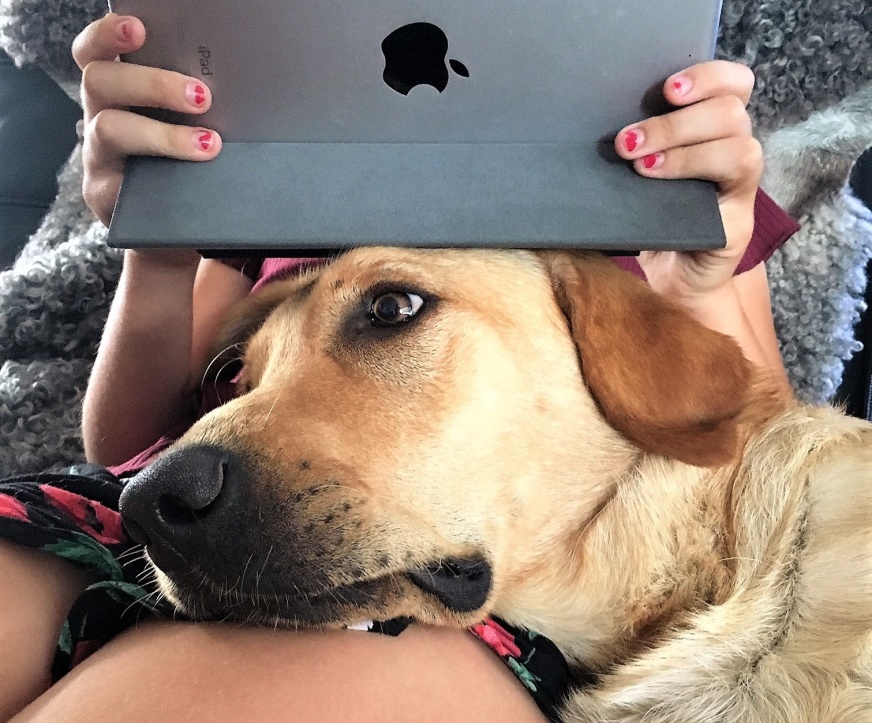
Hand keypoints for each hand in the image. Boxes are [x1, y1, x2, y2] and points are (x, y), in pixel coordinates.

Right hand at [72, 13, 222, 226]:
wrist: (178, 228)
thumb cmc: (191, 167)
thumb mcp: (192, 126)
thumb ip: (198, 102)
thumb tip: (250, 82)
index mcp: (119, 92)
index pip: (96, 52)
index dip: (109, 34)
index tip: (140, 27)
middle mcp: (100, 116)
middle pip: (99, 81)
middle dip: (152, 83)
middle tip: (202, 97)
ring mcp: (99, 156)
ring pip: (110, 129)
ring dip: (162, 134)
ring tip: (209, 144)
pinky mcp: (104, 194)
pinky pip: (120, 182)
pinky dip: (159, 178)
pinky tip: (192, 183)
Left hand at [614, 61, 761, 301]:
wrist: (667, 279)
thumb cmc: (646, 221)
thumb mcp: (637, 178)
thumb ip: (635, 146)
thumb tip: (586, 123)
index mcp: (712, 129)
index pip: (732, 84)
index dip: (708, 75)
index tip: (667, 88)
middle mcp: (733, 149)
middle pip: (729, 110)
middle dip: (674, 121)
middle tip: (627, 141)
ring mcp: (739, 183)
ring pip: (736, 142)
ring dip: (682, 145)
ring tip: (639, 162)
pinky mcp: (740, 216)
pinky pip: (735, 179)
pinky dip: (694, 170)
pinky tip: (656, 179)